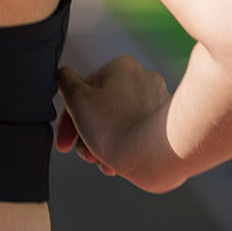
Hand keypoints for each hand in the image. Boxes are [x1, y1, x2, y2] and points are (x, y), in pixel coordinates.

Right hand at [55, 55, 176, 191]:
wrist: (156, 156)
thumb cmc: (116, 128)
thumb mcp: (77, 100)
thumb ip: (65, 82)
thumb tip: (64, 75)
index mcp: (122, 66)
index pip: (83, 91)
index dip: (68, 120)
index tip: (65, 141)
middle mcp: (144, 79)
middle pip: (101, 109)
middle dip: (88, 135)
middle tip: (85, 153)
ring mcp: (158, 102)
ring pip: (118, 123)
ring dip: (103, 145)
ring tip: (101, 162)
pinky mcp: (167, 124)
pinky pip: (136, 133)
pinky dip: (124, 147)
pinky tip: (117, 164)